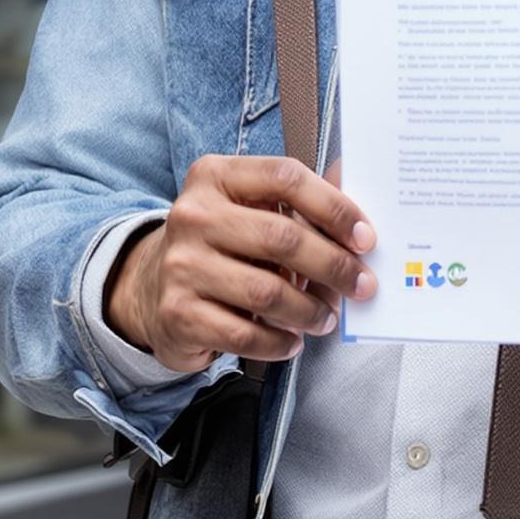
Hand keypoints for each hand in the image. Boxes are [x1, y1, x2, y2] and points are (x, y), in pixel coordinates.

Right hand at [103, 155, 377, 372]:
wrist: (154, 287)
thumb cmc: (221, 245)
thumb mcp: (249, 210)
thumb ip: (298, 205)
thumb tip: (358, 208)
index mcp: (214, 175)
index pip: (284, 177)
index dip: (333, 207)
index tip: (365, 238)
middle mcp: (193, 214)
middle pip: (282, 238)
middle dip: (334, 266)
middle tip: (362, 286)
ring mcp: (182, 264)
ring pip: (268, 292)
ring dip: (310, 311)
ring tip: (325, 319)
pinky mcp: (179, 313)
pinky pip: (246, 335)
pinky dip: (280, 343)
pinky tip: (291, 340)